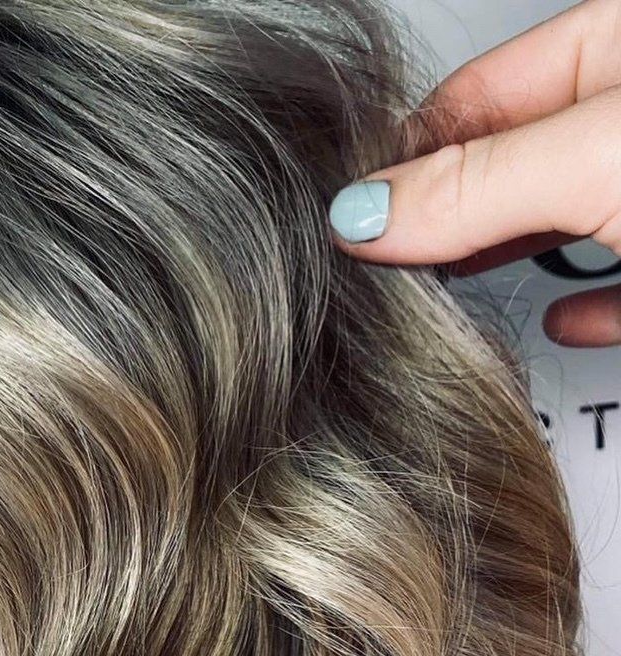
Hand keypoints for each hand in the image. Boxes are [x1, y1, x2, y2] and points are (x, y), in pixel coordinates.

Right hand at [326, 0, 620, 346]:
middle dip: (442, 220)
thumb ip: (473, 187)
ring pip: (560, 222)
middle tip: (376, 270)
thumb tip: (363, 213)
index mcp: (613, 44)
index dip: (401, 161)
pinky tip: (562, 320)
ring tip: (436, 295)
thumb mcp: (596, 162)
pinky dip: (587, 306)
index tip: (351, 222)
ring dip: (502, 262)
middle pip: (504, 166)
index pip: (469, 98)